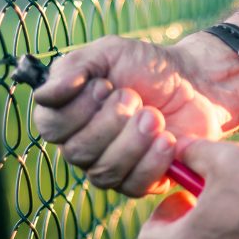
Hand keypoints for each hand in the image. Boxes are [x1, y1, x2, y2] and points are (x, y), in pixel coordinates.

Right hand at [32, 34, 238, 196]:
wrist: (194, 81)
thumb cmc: (147, 65)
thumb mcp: (109, 52)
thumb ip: (74, 67)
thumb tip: (44, 94)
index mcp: (67, 113)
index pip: (50, 126)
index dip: (77, 109)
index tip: (105, 85)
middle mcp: (82, 144)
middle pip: (77, 152)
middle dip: (110, 122)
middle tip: (135, 96)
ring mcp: (110, 166)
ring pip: (104, 172)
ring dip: (133, 141)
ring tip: (155, 116)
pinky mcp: (140, 181)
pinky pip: (133, 186)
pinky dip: (152, 161)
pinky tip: (168, 140)